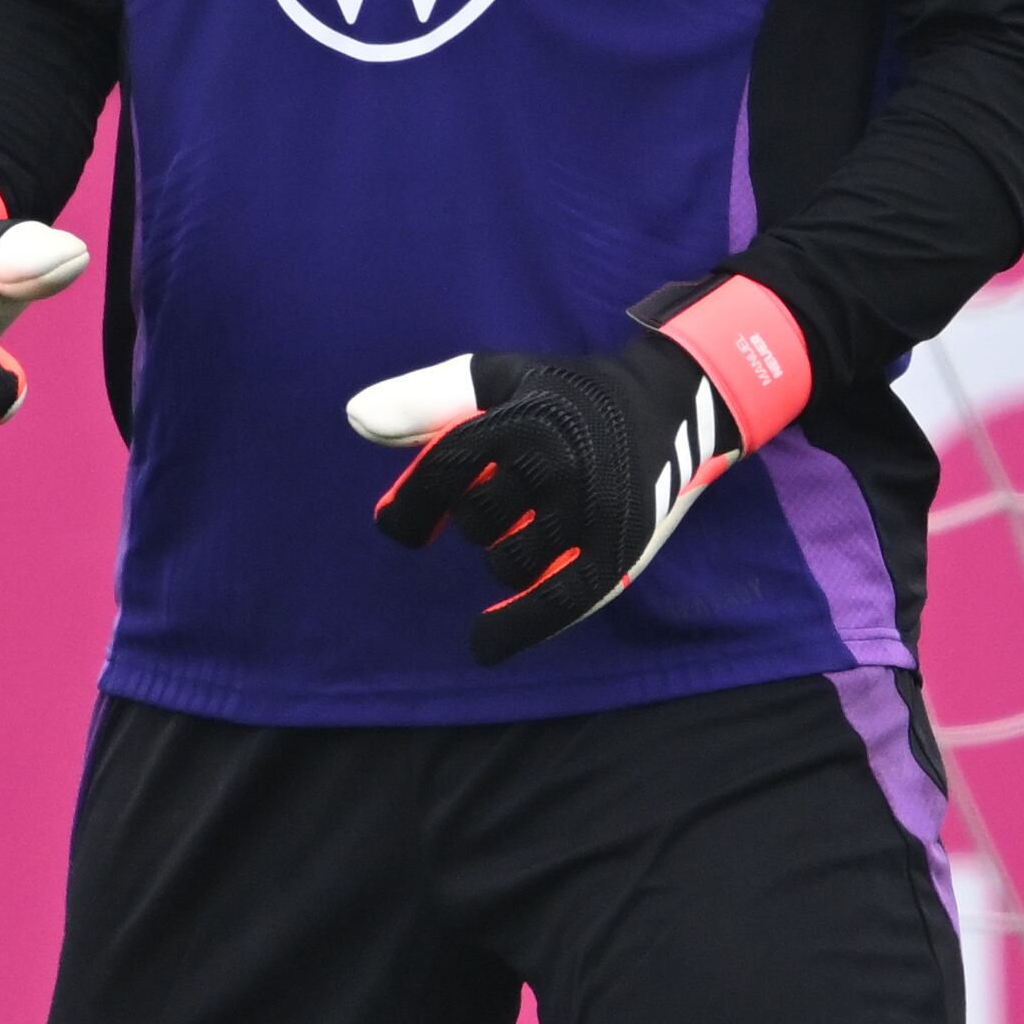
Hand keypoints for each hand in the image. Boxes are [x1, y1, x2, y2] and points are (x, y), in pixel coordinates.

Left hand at [348, 274, 811, 664]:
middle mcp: (557, 461)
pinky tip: (482, 645)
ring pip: (510, 562)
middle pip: (476, 520)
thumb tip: (355, 418)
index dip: (411, 506)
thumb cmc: (561, 396)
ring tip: (529, 527)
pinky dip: (518, 629)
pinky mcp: (619, 547)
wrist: (669, 404)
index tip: (394, 526)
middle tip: (504, 497)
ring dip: (504, 555)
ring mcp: (590, 508)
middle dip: (475, 517)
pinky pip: (558, 602)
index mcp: (520, 416)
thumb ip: (425, 400)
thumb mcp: (494, 379)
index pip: (446, 470)